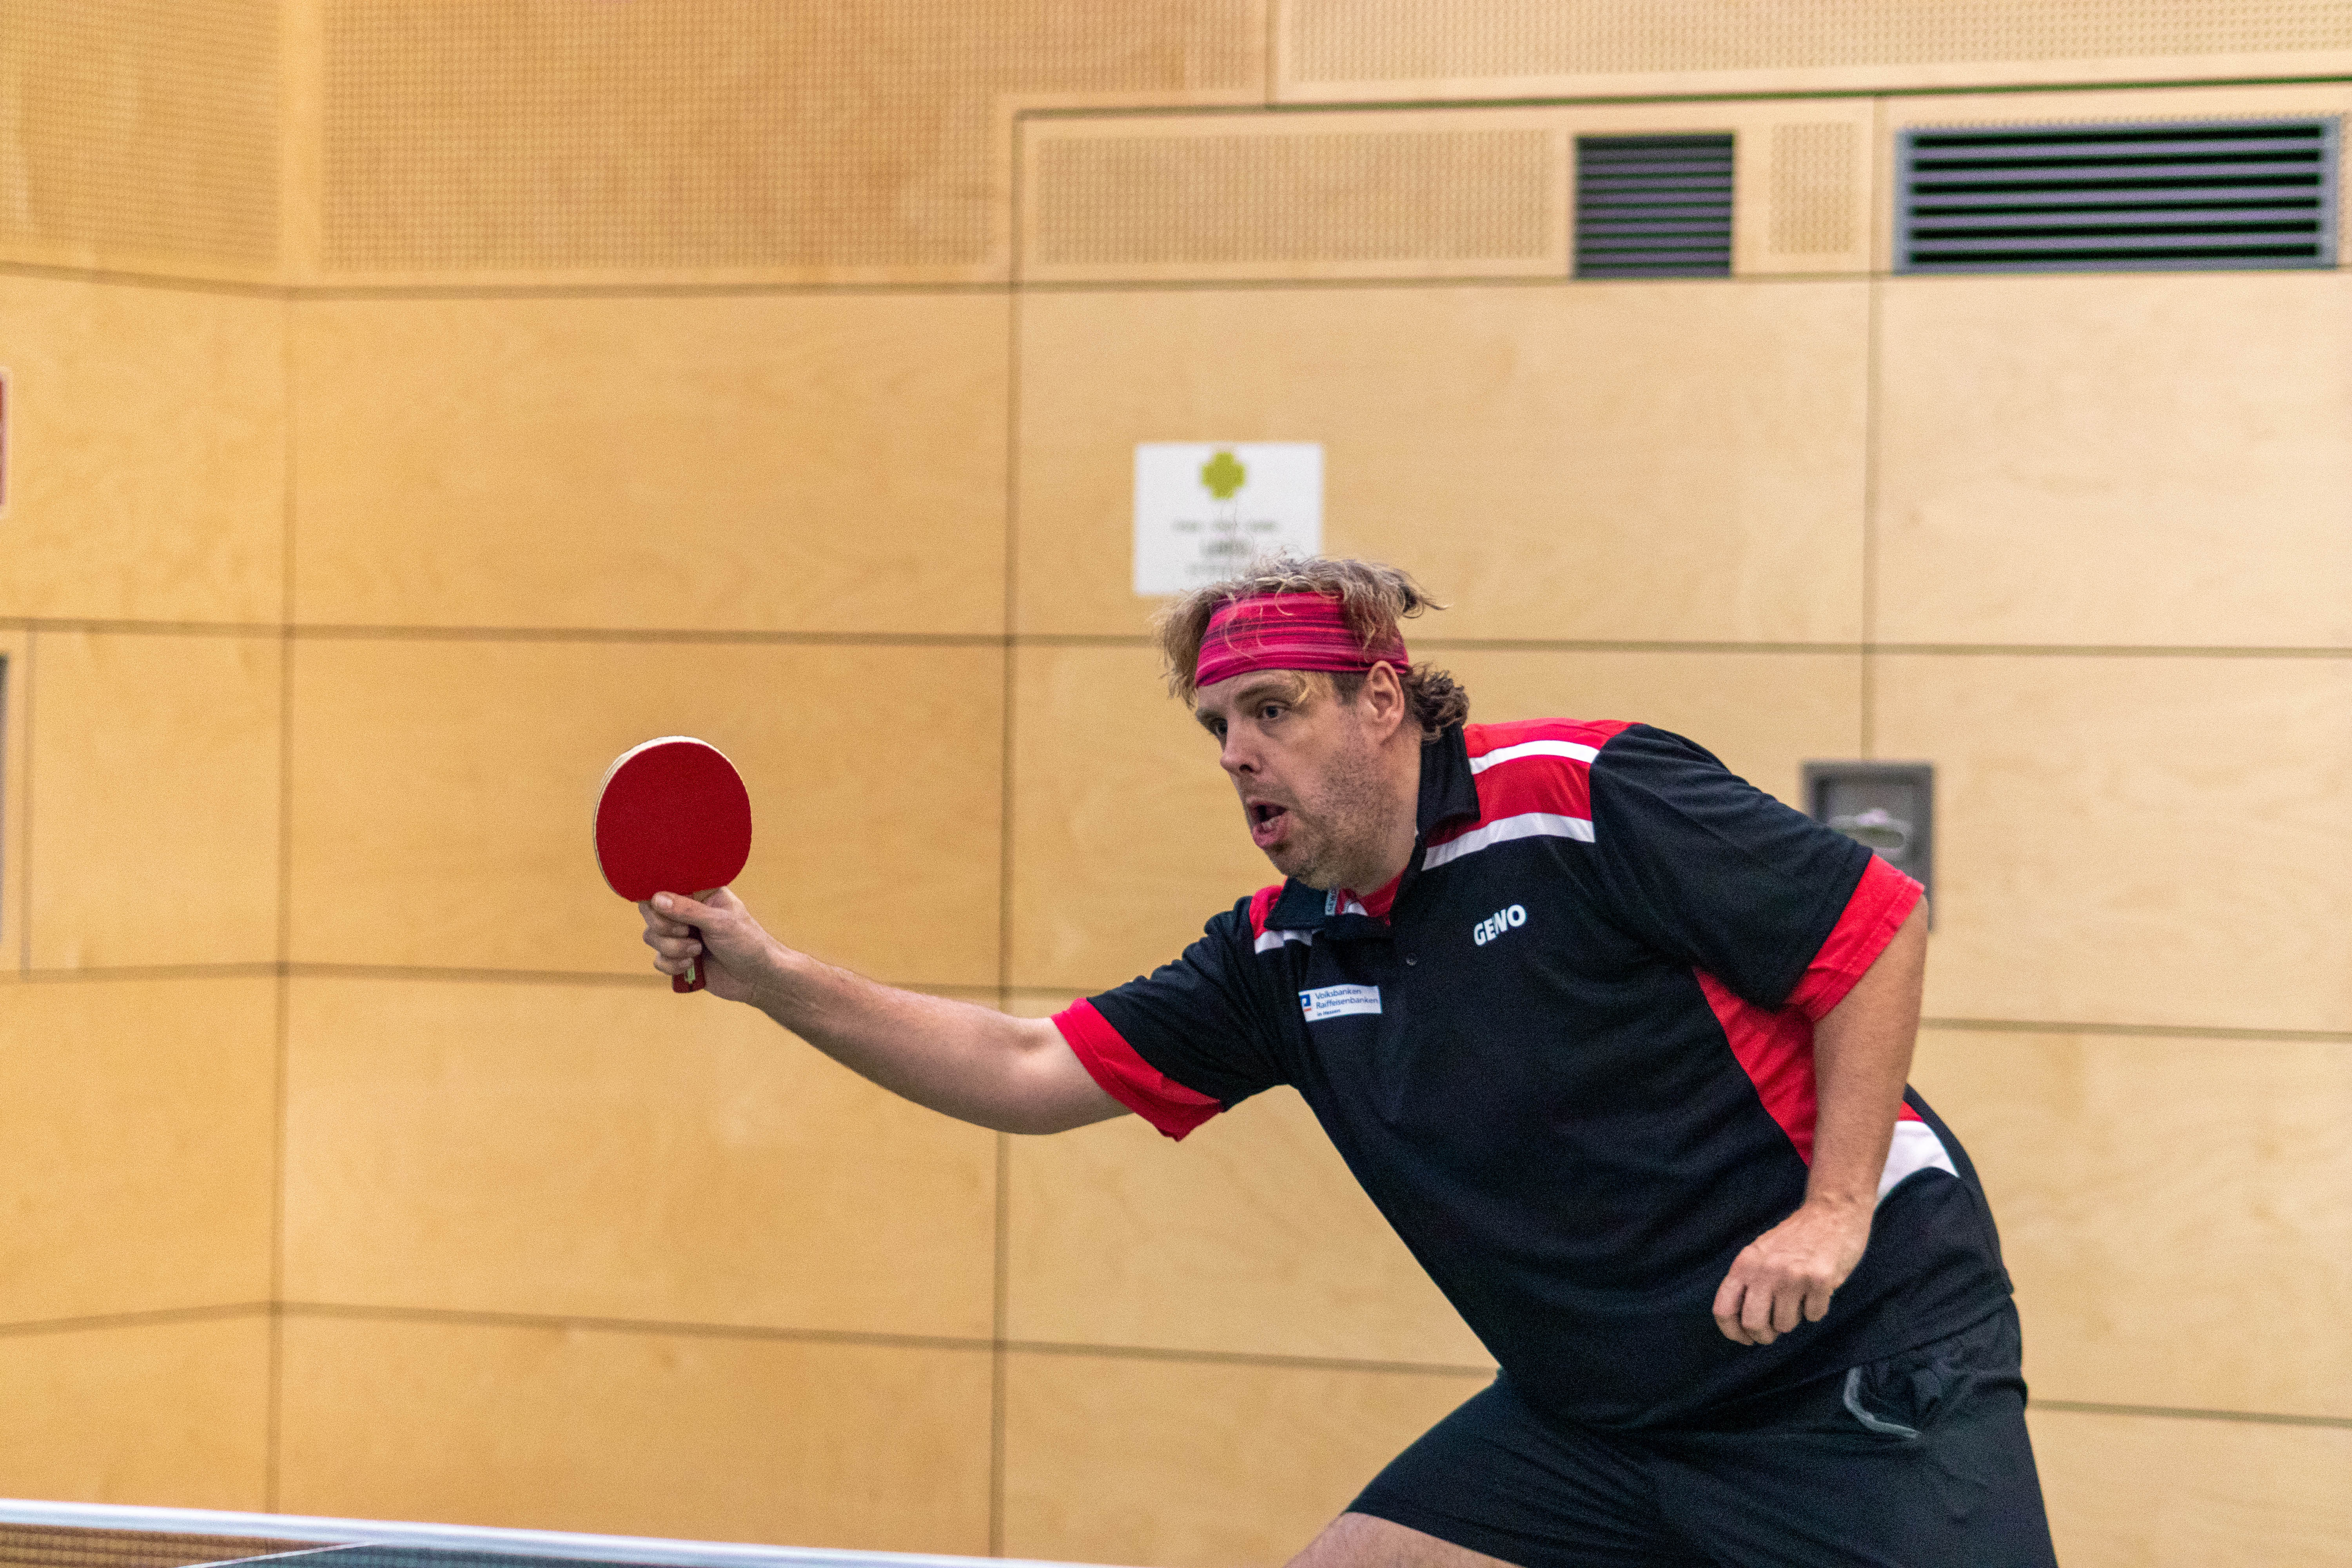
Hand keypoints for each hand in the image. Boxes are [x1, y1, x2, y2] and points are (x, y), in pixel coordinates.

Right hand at [638, 887, 774, 1003]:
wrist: (758, 979)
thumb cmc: (748, 943)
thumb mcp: (720, 923)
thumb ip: (688, 910)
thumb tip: (656, 899)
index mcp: (700, 893)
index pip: (665, 886)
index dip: (657, 898)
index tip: (663, 909)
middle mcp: (687, 912)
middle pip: (651, 912)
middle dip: (664, 927)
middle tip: (687, 932)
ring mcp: (681, 935)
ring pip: (651, 936)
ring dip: (671, 947)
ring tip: (697, 951)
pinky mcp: (679, 958)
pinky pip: (658, 959)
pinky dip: (671, 965)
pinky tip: (691, 966)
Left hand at [1710, 1196, 1872, 1345]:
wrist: (1832, 1213)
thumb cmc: (1796, 1238)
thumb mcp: (1760, 1253)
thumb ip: (1749, 1282)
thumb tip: (1743, 1324)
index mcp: (1745, 1264)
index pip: (1723, 1309)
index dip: (1732, 1332)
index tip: (1744, 1338)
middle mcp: (1765, 1270)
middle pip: (1753, 1324)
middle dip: (1764, 1335)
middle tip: (1773, 1331)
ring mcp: (1792, 1276)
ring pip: (1785, 1325)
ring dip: (1793, 1319)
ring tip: (1799, 1297)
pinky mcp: (1820, 1281)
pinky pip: (1814, 1316)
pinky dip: (1816, 1310)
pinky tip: (1818, 1291)